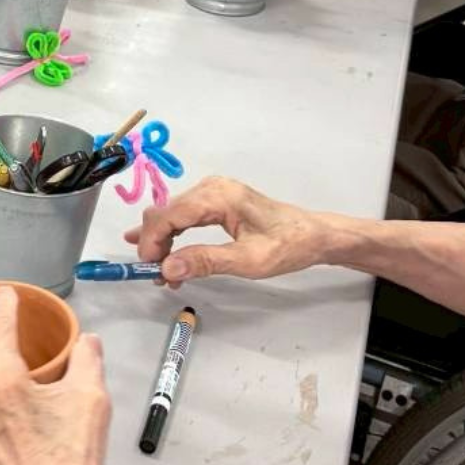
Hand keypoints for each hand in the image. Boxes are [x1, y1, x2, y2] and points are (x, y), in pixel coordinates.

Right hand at [126, 176, 332, 284]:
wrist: (314, 236)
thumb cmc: (287, 247)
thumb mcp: (248, 260)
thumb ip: (206, 261)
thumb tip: (167, 268)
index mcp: (219, 196)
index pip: (169, 214)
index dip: (152, 241)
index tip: (149, 269)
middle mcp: (211, 188)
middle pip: (165, 212)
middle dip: (154, 244)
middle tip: (156, 277)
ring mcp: (212, 192)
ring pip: (170, 214)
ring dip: (162, 242)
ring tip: (163, 273)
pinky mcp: (215, 201)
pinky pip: (183, 216)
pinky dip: (173, 235)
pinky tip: (162, 251)